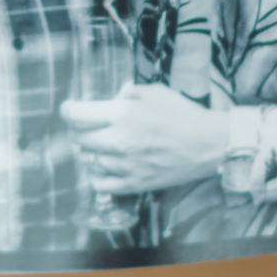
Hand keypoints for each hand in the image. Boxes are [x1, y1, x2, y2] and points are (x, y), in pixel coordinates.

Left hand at [62, 83, 228, 192]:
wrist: (208, 145)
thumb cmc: (183, 115)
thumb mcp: (154, 92)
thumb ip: (128, 93)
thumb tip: (112, 97)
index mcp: (123, 114)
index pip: (78, 115)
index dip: (68, 110)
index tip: (68, 109)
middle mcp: (119, 141)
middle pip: (79, 139)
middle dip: (80, 130)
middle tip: (87, 126)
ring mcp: (125, 165)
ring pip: (89, 160)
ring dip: (91, 151)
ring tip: (102, 145)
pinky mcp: (133, 183)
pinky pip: (100, 183)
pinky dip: (97, 174)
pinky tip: (104, 166)